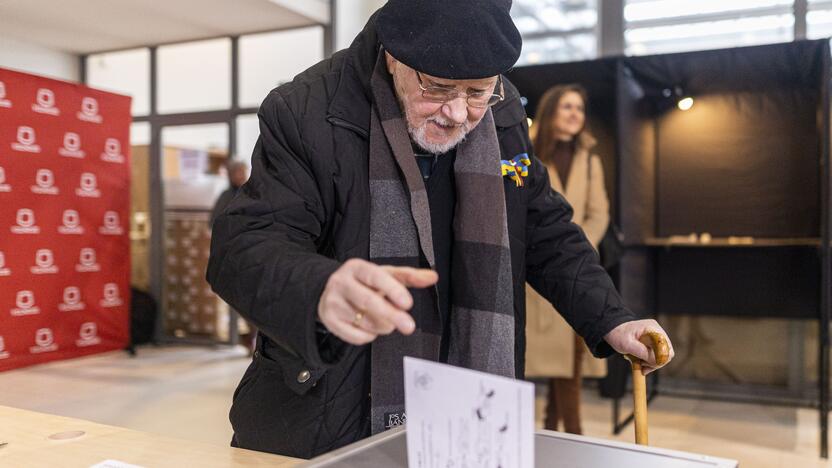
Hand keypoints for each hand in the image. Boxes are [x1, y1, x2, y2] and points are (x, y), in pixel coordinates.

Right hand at [317, 259, 438, 344]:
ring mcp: (332, 302)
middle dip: (391, 315)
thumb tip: (433, 277)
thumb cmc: (364, 282)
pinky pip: (356, 336)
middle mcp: (341, 282)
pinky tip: (369, 326)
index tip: (407, 303)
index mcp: (356, 267)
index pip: (375, 276)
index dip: (392, 290)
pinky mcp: (329, 321)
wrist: (329, 292)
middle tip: (409, 326)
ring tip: (386, 320)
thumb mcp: (384, 275)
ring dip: (383, 326)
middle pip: (368, 301)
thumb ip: (409, 276)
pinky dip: (370, 336)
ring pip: (365, 321)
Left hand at [604, 319, 674, 374]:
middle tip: (643, 368)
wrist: (612, 331)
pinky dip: (649, 363)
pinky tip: (640, 364)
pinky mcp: (652, 344)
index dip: (660, 358)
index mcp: (653, 329)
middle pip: (666, 353)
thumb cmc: (618, 335)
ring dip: (651, 364)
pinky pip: (656, 357)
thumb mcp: (627, 344)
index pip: (666, 347)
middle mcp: (657, 332)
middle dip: (655, 363)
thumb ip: (641, 352)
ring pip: (661, 357)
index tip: (648, 365)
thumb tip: (655, 361)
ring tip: (639, 365)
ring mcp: (656, 338)